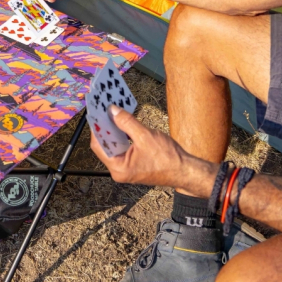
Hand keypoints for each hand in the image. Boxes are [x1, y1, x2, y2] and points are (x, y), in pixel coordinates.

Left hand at [90, 106, 217, 197]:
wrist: (185, 171)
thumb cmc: (167, 157)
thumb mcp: (145, 136)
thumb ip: (127, 122)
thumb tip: (113, 110)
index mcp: (118, 167)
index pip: (98, 145)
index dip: (97, 127)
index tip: (97, 112)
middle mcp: (119, 170)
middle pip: (105, 145)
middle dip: (105, 127)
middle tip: (105, 109)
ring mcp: (126, 168)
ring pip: (114, 146)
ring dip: (114, 130)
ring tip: (113, 113)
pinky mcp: (133, 164)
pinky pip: (123, 148)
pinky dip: (122, 136)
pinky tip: (124, 123)